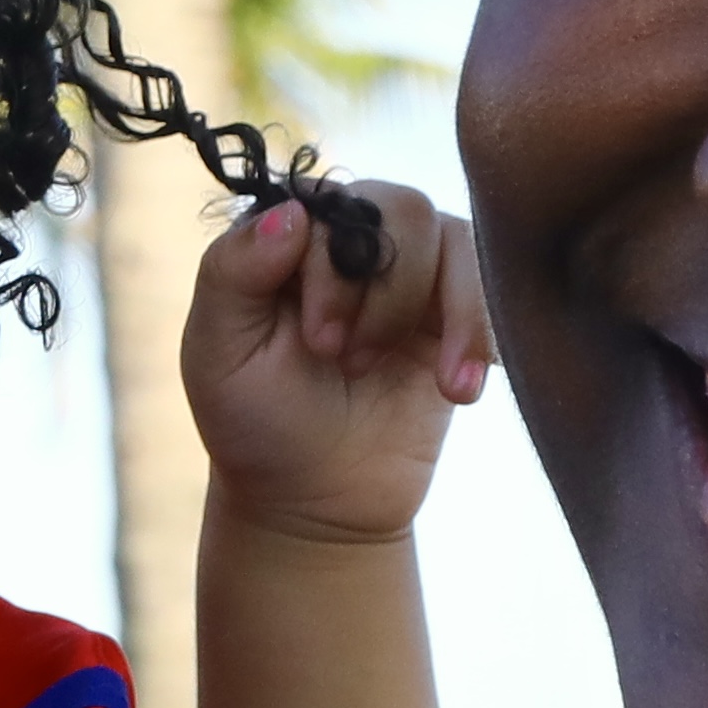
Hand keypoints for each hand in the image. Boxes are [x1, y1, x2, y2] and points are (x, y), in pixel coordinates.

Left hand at [181, 181, 489, 547]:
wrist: (315, 501)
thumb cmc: (255, 421)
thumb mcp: (216, 351)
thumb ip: (232, 272)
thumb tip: (292, 212)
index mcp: (288, 239)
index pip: (330, 205)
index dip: (332, 269)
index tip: (318, 344)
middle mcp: (352, 242)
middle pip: (399, 208)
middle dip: (385, 289)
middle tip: (350, 361)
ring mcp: (411, 277)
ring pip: (450, 237)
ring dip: (437, 309)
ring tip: (419, 382)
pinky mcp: (453, 318)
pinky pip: (491, 287)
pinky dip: (479, 333)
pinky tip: (458, 389)